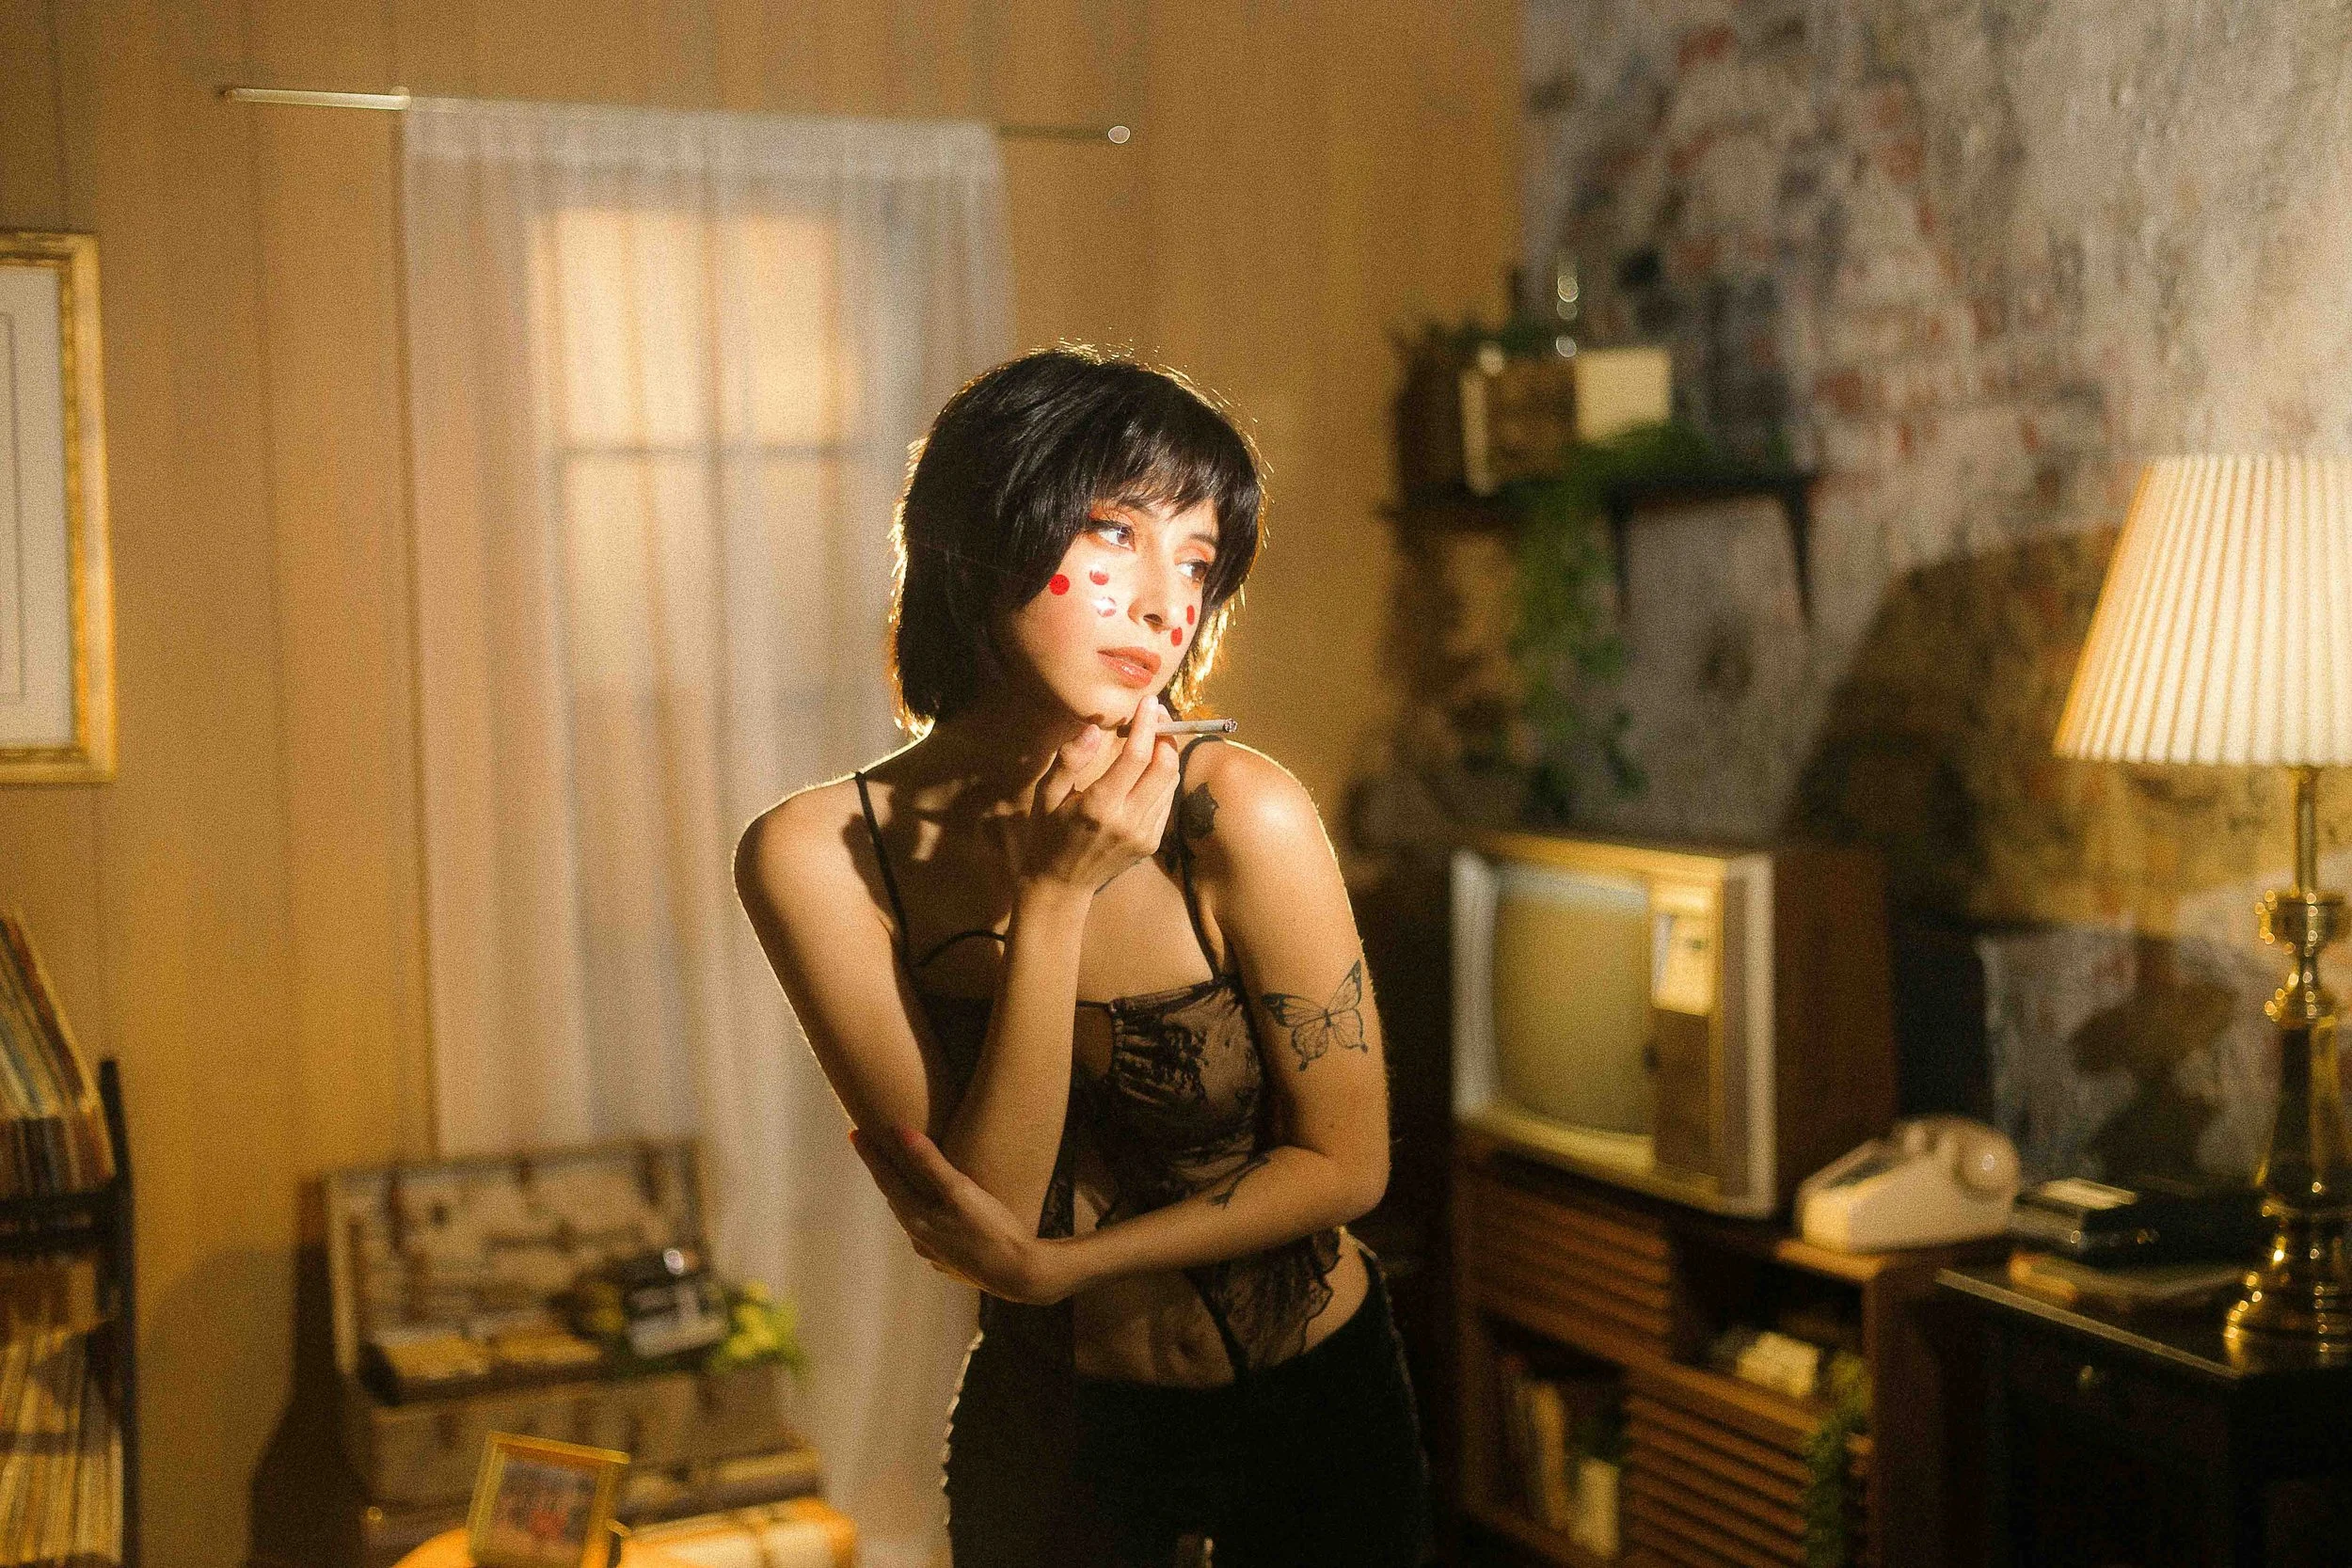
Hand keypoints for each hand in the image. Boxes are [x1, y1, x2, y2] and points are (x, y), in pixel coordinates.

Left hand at [849, 1125, 1076, 1304]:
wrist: (1020, 1274)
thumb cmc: (992, 1229)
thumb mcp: (961, 1191)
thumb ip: (930, 1162)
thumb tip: (899, 1131)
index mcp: (916, 1219)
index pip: (885, 1179)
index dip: (870, 1154)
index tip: (853, 1132)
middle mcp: (918, 1237)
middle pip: (894, 1197)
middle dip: (883, 1172)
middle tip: (872, 1149)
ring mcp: (933, 1252)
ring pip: (910, 1216)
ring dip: (902, 1194)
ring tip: (900, 1177)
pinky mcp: (950, 1260)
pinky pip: (928, 1230)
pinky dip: (923, 1213)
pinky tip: (932, 1211)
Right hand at [1003, 692, 1182, 895]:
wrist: (1061, 885)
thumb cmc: (1048, 834)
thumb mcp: (1047, 796)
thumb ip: (1069, 760)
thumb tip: (1092, 728)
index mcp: (1099, 806)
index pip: (1136, 757)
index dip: (1147, 725)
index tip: (1150, 702)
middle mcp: (1128, 821)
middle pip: (1164, 767)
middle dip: (1166, 735)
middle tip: (1159, 715)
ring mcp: (1144, 834)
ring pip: (1170, 783)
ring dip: (1168, 754)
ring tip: (1158, 734)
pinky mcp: (1151, 843)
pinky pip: (1166, 801)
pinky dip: (1164, 777)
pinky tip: (1152, 766)